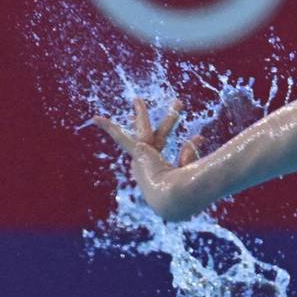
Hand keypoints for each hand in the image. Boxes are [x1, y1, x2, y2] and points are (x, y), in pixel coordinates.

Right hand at [92, 98, 203, 216]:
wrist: (175, 197)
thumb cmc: (187, 188)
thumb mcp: (190, 169)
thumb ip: (189, 154)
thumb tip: (198, 137)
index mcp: (164, 174)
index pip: (182, 159)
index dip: (190, 146)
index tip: (201, 137)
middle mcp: (150, 167)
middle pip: (160, 137)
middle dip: (169, 121)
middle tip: (177, 103)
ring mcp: (142, 160)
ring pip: (143, 130)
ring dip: (142, 113)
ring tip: (138, 99)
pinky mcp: (138, 153)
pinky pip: (121, 137)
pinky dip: (109, 127)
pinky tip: (96, 118)